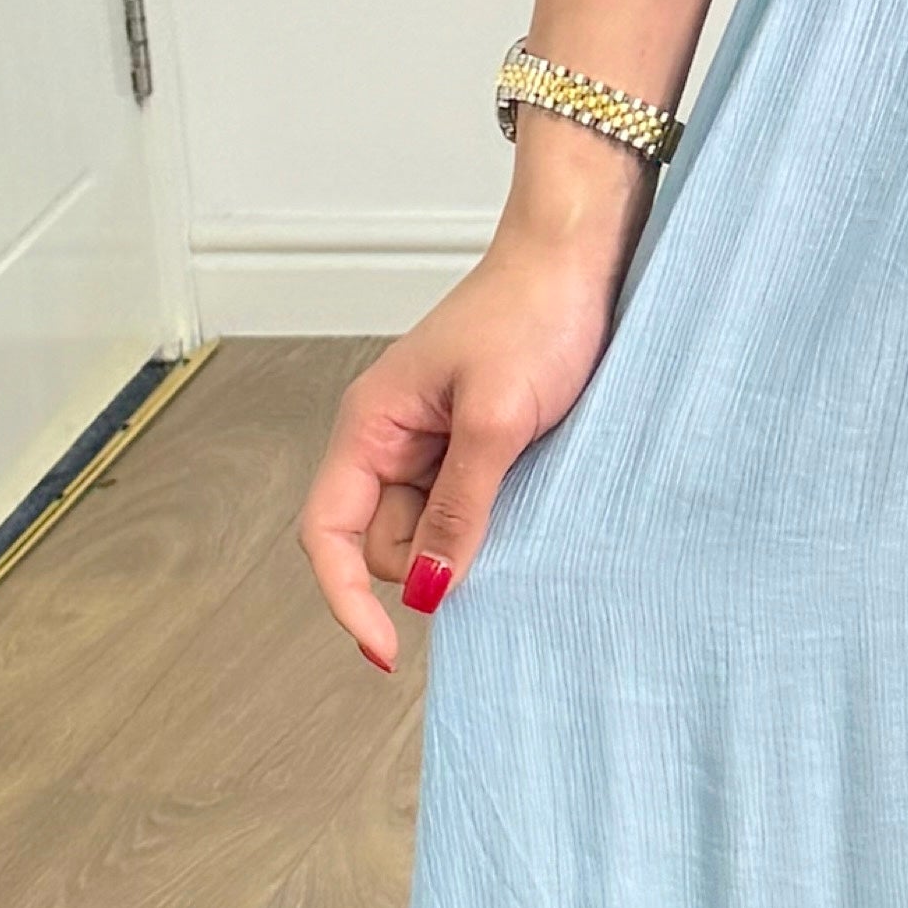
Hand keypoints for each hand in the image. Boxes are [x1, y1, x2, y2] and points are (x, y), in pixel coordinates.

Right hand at [295, 184, 635, 665]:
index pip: (328, 533)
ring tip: (525, 485)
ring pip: (430, 532)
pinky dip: (493, 517)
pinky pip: (467, 508)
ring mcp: (432, 444)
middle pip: (384, 545)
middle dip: (431, 557)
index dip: (347, 598)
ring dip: (470, 536)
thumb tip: (428, 589)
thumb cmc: (533, 313)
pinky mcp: (473, 445)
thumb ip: (460, 508)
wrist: (579, 258)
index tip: (386, 649)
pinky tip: (530, 491)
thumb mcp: (499, 418)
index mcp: (370, 425)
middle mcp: (389, 439)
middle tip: (500, 518)